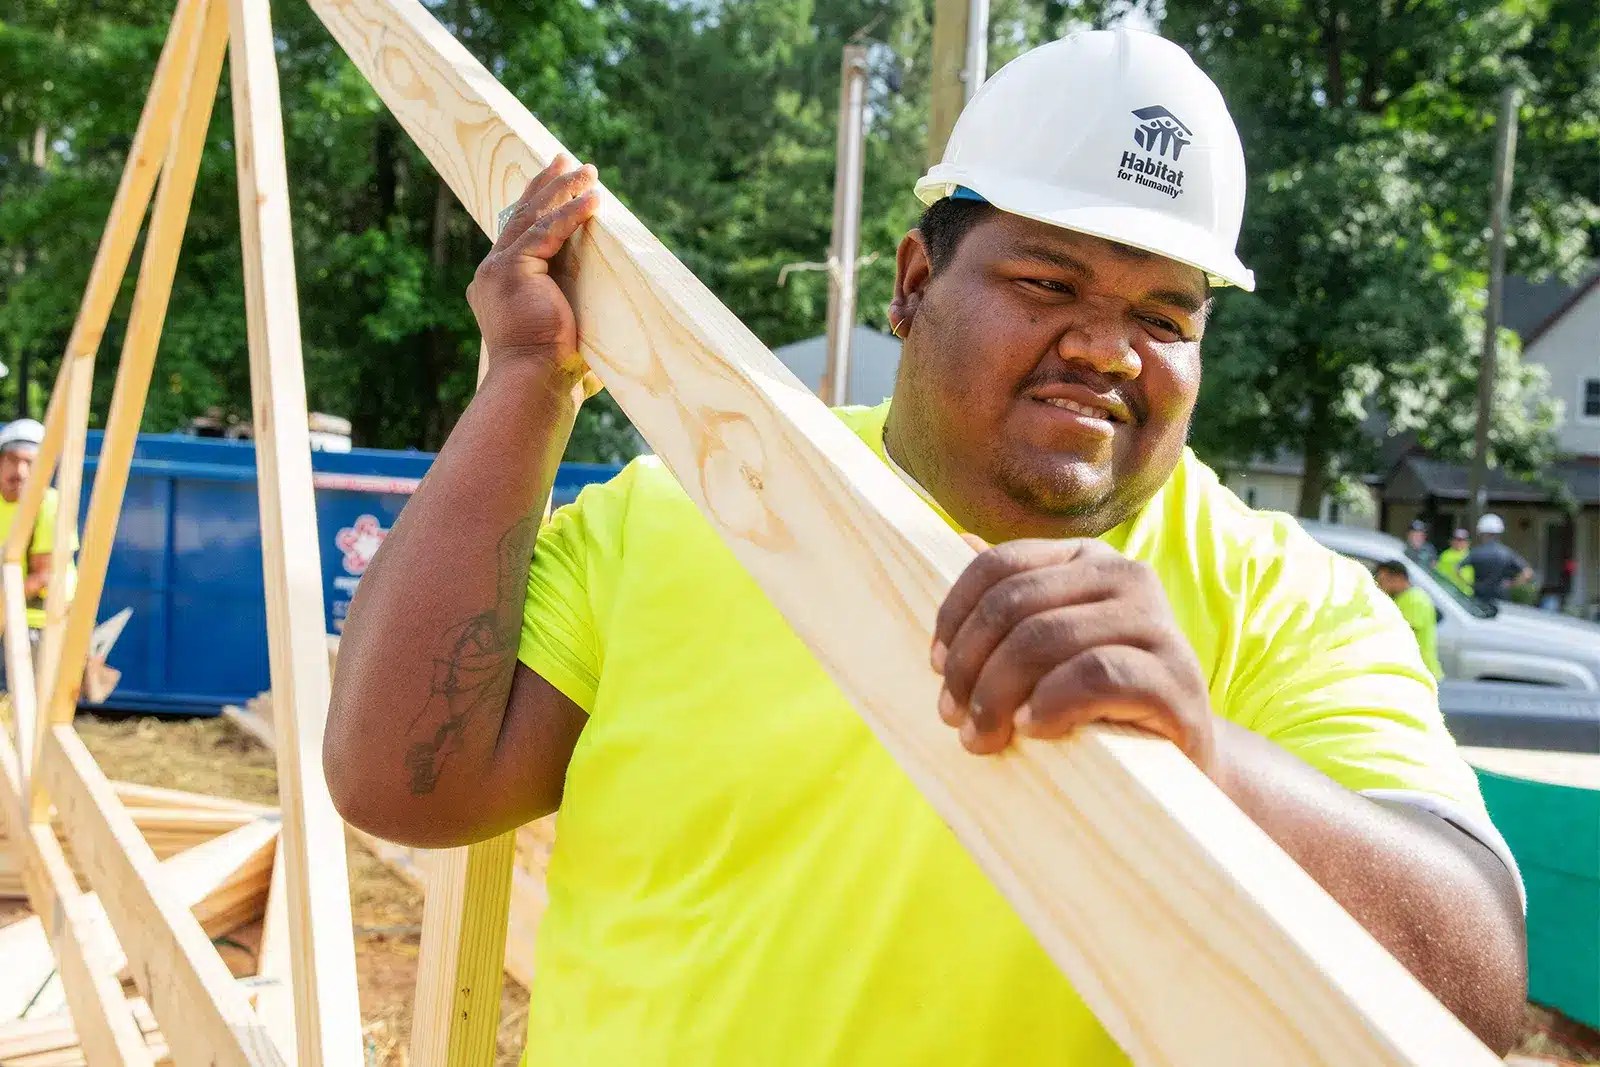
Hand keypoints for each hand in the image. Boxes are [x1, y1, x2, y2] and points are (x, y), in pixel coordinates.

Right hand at [466, 154, 602, 400]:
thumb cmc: (555, 374)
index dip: (538, 208)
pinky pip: (547, 232)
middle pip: (520, 216)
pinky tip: (593, 198)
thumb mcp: (565, 333)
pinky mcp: (512, 270)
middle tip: (564, 160)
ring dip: (562, 190)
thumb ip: (576, 313)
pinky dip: (571, 213)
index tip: (558, 186)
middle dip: (546, 186)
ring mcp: (498, 270)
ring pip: (532, 217)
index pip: (519, 237)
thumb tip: (620, 316)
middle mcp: (492, 274)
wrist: (534, 385)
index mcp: (500, 288)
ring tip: (586, 169)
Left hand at [931, 536, 1217, 774]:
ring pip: (1046, 638)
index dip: (955, 614)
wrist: (1177, 764)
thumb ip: (1013, 599)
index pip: (1000, 566)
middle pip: (1014, 604)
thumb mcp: (1049, 646)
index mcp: (1088, 559)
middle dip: (969, 665)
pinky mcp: (1177, 677)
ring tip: (982, 736)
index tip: (935, 665)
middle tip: (953, 717)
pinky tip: (1031, 728)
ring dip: (997, 693)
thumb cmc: (1096, 702)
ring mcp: (1158, 624)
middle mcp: (1127, 576)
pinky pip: (1095, 674)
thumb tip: (958, 542)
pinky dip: (1050, 702)